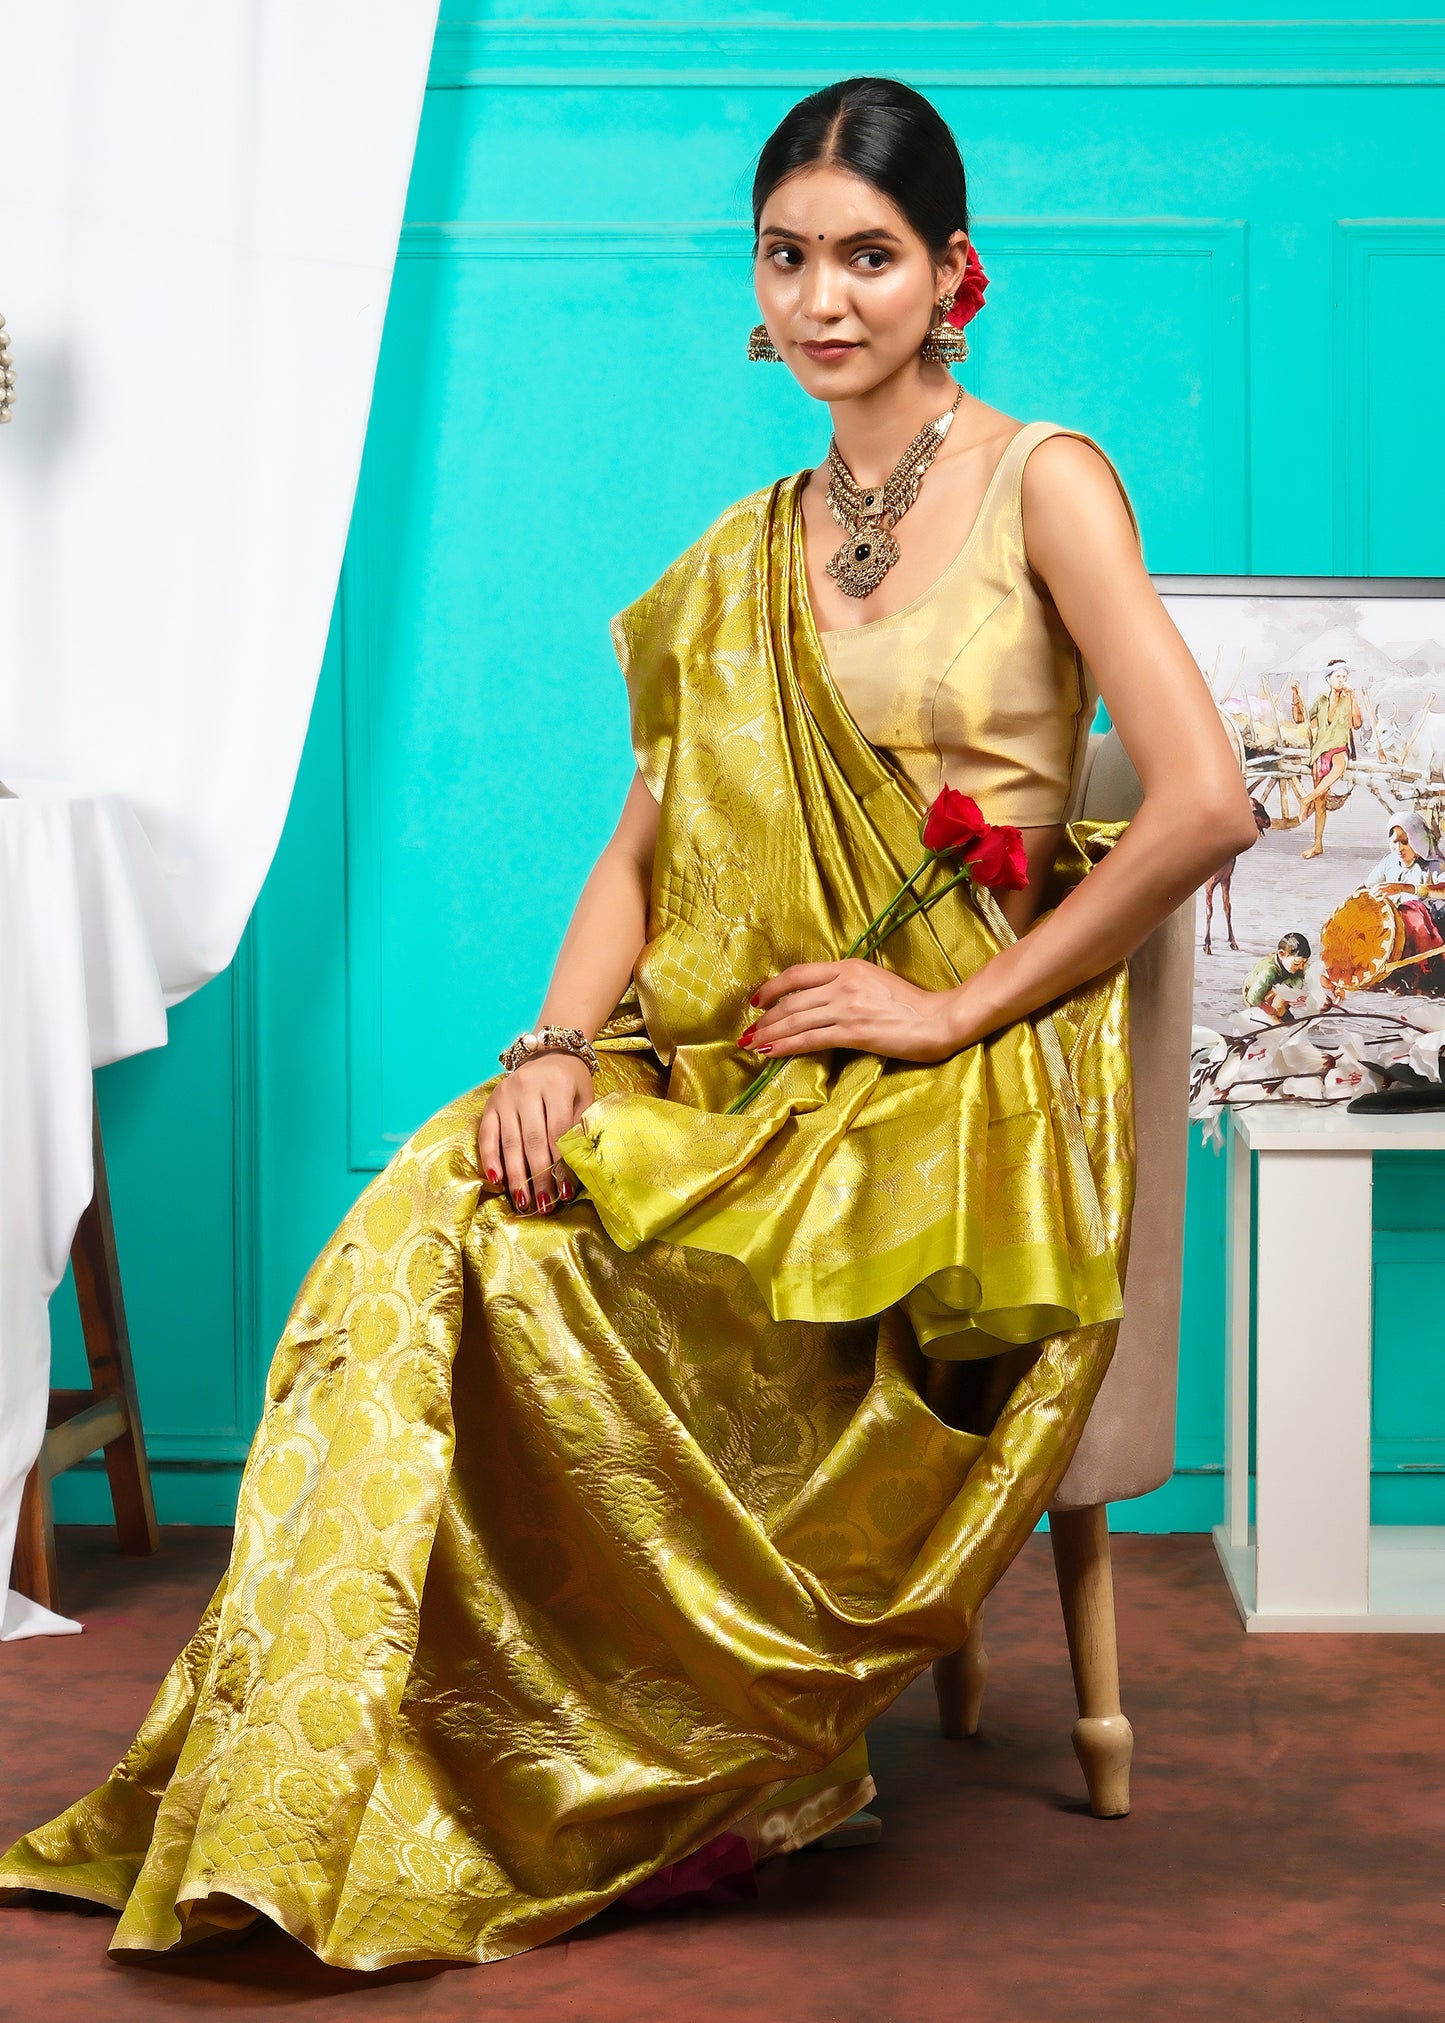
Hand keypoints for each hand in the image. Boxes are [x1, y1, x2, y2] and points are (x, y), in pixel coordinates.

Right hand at [477, 1053, 593, 1213]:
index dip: (561, 1165)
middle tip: (543, 1204)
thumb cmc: (571, 1082)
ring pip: (510, 1142)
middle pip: (533, 1141)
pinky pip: (487, 1134)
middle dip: (538, 1176)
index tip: (565, 1192)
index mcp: (557, 1086)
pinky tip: (496, 1179)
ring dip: (516, 1176)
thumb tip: (577, 1168)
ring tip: (523, 1201)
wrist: (549, 1052)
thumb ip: (579, 1128)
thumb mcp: (584, 1099)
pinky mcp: (490, 1103)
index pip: (558, 1133)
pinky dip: (490, 1158)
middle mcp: (528, 1089)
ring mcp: (506, 1096)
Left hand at [743, 959, 957, 1064]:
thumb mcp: (875, 982)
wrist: (938, 1019)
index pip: (799, 973)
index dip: (773, 987)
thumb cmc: (912, 1004)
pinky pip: (811, 1039)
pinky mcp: (853, 1031)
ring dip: (770, 1033)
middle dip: (765, 1017)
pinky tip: (771, 1052)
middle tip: (746, 1031)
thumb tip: (819, 1000)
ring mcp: (847, 1007)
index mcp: (850, 967)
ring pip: (796, 1019)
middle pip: (792, 1000)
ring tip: (750, 1044)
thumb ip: (847, 985)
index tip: (757, 1000)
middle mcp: (844, 983)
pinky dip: (787, 1045)